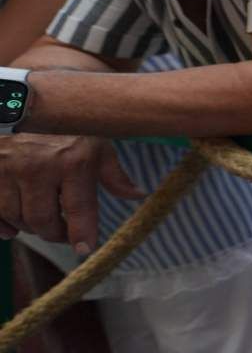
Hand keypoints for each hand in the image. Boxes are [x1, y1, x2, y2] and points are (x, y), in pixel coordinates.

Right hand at [0, 135, 141, 250]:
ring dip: (29, 227)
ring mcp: (8, 170)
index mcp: (72, 162)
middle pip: (43, 221)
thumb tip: (138, 195)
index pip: (78, 210)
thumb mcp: (95, 143)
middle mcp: (39, 168)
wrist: (20, 103)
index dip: (82, 235)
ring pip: (16, 218)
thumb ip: (113, 173)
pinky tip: (11, 228)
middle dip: (54, 233)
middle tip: (62, 232)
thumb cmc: (63, 126)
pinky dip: (2, 225)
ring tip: (40, 220)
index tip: (84, 249)